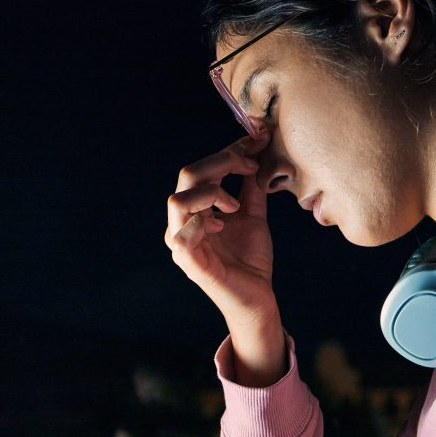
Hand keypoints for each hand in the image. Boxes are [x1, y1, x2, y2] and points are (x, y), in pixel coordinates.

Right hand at [165, 132, 275, 328]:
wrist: (256, 296)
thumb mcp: (252, 214)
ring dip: (210, 193)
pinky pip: (184, 234)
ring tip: (233, 205)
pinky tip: (223, 226)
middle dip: (222, 162)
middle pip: (187, 175)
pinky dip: (205, 222)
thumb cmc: (249, 258)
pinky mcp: (188, 262)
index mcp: (193, 209)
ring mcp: (181, 242)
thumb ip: (251, 186)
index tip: (256, 140)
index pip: (200, 169)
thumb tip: (257, 151)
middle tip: (251, 166)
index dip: (227, 151)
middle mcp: (181, 222)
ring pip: (178, 200)